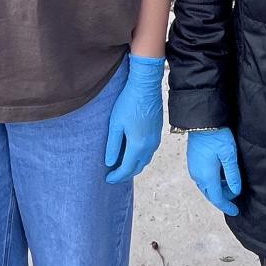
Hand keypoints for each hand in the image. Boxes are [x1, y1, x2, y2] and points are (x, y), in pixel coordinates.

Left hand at [104, 55, 164, 182]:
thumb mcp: (115, 124)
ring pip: (145, 160)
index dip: (116, 176)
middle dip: (125, 174)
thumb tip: (109, 163)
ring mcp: (156, 139)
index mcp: (138, 145)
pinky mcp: (158, 131)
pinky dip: (140, 157)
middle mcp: (149, 146)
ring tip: (121, 165)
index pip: (127, 169)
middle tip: (114, 175)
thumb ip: (112, 145)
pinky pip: (149, 151)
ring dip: (134, 166)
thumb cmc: (128, 102)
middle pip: (138, 167)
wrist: (146, 86)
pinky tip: (132, 152)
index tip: (107, 179)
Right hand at [187, 128, 240, 215]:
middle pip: (210, 194)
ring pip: (206, 186)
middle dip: (222, 198)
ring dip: (217, 188)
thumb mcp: (229, 155)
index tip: (235, 211)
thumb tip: (235, 191)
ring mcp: (193, 169)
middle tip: (234, 194)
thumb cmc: (216, 136)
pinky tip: (220, 174)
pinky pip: (202, 178)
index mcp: (207, 176)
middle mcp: (198, 176)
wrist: (201, 121)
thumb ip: (233, 175)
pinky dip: (212, 181)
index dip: (227, 206)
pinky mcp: (192, 162)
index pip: (217, 199)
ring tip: (229, 182)